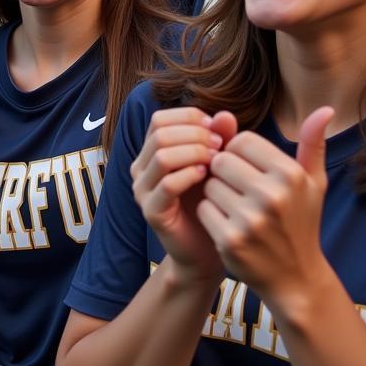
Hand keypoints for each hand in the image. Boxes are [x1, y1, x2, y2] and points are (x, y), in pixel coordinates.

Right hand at [130, 108, 236, 283]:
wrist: (207, 250)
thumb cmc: (211, 203)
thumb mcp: (217, 165)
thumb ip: (220, 139)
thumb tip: (225, 115)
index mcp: (151, 152)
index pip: (161, 119)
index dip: (190, 118)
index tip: (218, 129)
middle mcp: (140, 169)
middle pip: (160, 133)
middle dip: (194, 134)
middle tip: (220, 146)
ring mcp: (142, 191)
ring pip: (162, 156)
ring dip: (193, 153)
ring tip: (217, 161)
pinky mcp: (152, 212)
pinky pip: (167, 185)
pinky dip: (189, 175)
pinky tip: (207, 178)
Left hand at [197, 107, 334, 304]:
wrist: (296, 279)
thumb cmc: (302, 223)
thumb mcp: (313, 184)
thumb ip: (313, 144)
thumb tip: (325, 109)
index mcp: (289, 175)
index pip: (240, 141)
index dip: (239, 154)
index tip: (249, 170)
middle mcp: (271, 195)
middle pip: (220, 161)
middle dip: (224, 173)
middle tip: (238, 190)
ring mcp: (250, 220)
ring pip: (208, 184)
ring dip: (216, 194)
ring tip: (236, 208)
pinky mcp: (230, 240)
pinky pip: (203, 209)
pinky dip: (210, 215)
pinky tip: (228, 225)